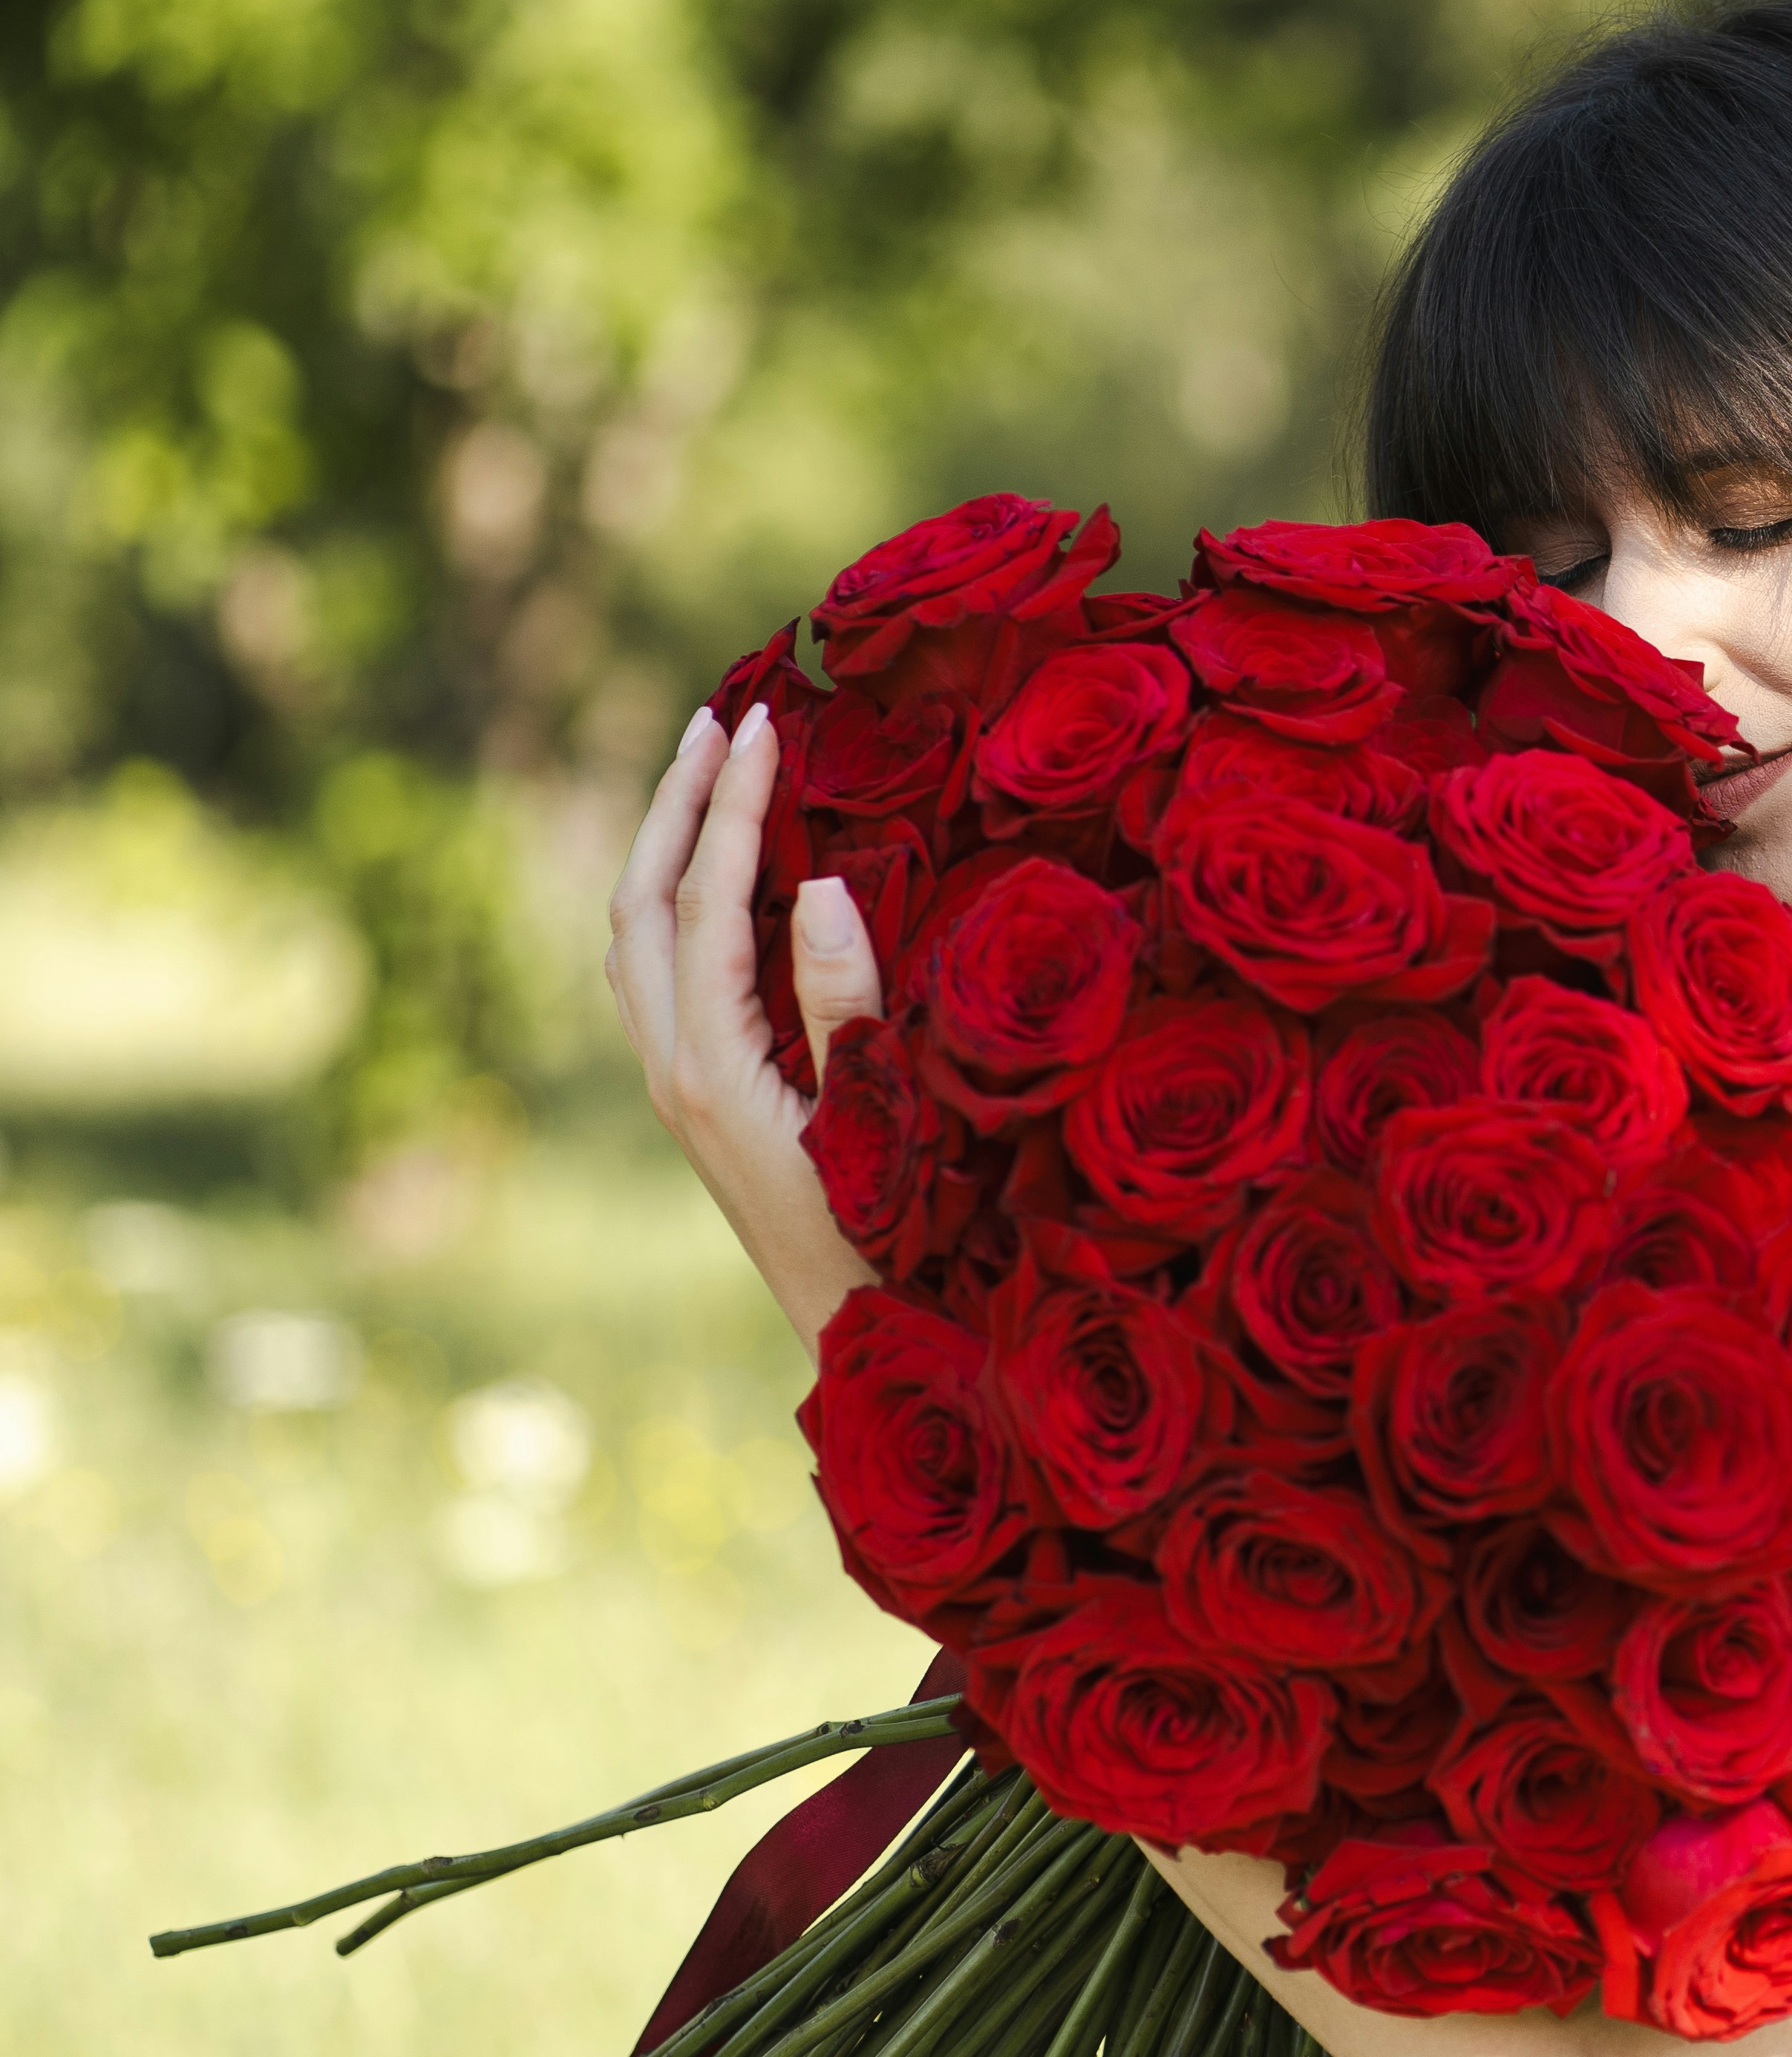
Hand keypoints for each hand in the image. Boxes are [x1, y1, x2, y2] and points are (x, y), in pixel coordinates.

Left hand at [606, 704, 888, 1347]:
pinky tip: (709, 879)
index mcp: (713, 1068)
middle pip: (639, 903)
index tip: (765, 726)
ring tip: (703, 773)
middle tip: (716, 718)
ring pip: (633, 937)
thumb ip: (847, 1004)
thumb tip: (823, 886)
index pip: (710, 903)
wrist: (859, 1338)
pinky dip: (669, 900)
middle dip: (675, 803)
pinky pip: (651, 973)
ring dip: (662, 846)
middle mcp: (672, 1071)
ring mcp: (674, 1087)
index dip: (735, 808)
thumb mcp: (884, 1117)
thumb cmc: (892, 1235)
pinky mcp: (692, 1099)